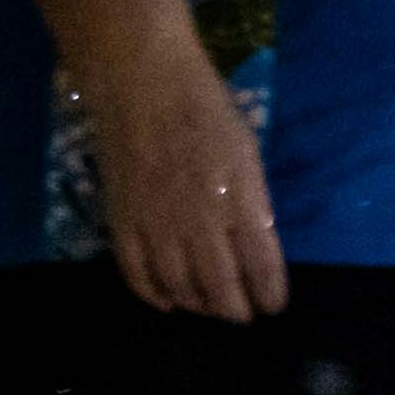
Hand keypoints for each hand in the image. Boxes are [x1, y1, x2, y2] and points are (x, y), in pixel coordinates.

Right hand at [90, 40, 285, 321]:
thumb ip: (253, 202)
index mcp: (240, 202)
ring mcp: (157, 222)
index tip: (273, 306)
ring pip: (179, 287)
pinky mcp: (122, 217)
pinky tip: (167, 301)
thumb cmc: (205, 110)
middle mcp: (200, 221)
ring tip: (208, 306)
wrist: (142, 80)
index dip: (269, 295)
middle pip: (221, 288)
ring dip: (198, 305)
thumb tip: (256, 243)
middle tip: (241, 315)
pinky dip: (151, 294)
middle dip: (235, 310)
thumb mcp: (247, 154)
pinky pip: (135, 271)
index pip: (262, 268)